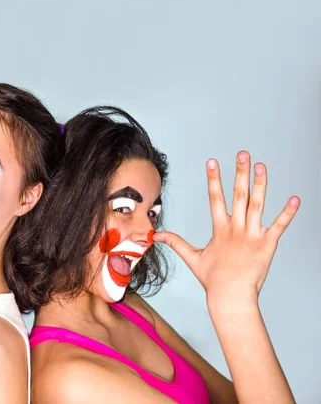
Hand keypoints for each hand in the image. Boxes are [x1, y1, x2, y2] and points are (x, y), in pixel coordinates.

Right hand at [153, 151, 299, 302]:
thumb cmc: (213, 280)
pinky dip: (288, 213)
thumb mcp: (193, 258)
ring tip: (261, 166)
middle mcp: (236, 228)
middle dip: (240, 173)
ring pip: (258, 205)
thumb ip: (175, 243)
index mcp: (220, 229)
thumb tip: (155, 236)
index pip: (215, 198)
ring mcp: (252, 235)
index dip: (214, 178)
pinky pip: (279, 226)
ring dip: (260, 184)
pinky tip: (295, 199)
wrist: (231, 297)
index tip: (213, 161)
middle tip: (243, 154)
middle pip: (238, 195)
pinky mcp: (267, 245)